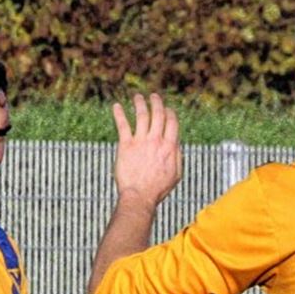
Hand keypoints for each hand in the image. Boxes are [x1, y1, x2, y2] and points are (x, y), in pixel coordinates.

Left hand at [112, 93, 182, 210]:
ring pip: (141, 115)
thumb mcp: (176, 174)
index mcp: (170, 146)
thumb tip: (177, 144)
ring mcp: (140, 141)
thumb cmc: (158, 189)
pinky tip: (116, 106)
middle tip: (153, 96)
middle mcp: (156, 140)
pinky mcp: (125, 146)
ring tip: (138, 97)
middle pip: (158, 114)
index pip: (171, 121)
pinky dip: (119, 114)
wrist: (139, 196)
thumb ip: (178, 156)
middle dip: (156, 102)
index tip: (166, 109)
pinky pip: (122, 125)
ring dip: (140, 103)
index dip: (169, 112)